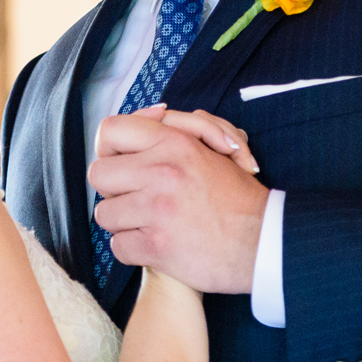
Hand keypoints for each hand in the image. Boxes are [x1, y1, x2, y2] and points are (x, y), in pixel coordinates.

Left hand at [89, 105, 266, 293]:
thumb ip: (180, 128)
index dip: (109, 148)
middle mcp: (162, 172)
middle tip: (135, 196)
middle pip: (98, 175)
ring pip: (105, 214)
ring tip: (149, 222)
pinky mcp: (156, 246)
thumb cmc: (237, 196)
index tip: (121, 162)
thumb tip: (153, 113)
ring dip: (123, 221)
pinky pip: (117, 246)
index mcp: (174, 144)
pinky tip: (156, 244)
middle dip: (113, 189)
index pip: (110, 131)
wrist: (264, 241)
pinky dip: (134, 249)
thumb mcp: (213, 148)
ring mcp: (157, 210)